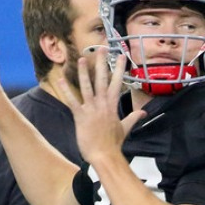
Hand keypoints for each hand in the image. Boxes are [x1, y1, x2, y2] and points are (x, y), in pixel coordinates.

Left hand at [57, 49, 145, 164]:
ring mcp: (91, 109)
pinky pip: (72, 101)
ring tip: (80, 59)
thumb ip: (133, 118)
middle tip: (101, 49)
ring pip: (87, 87)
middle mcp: (103, 104)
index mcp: (113, 106)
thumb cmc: (113, 144)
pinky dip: (66, 90)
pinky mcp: (81, 116)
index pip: (117, 83)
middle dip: (101, 64)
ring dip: (83, 72)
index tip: (121, 56)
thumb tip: (143, 113)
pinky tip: (60, 80)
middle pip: (102, 80)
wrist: (104, 155)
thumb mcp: (125, 129)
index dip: (119, 69)